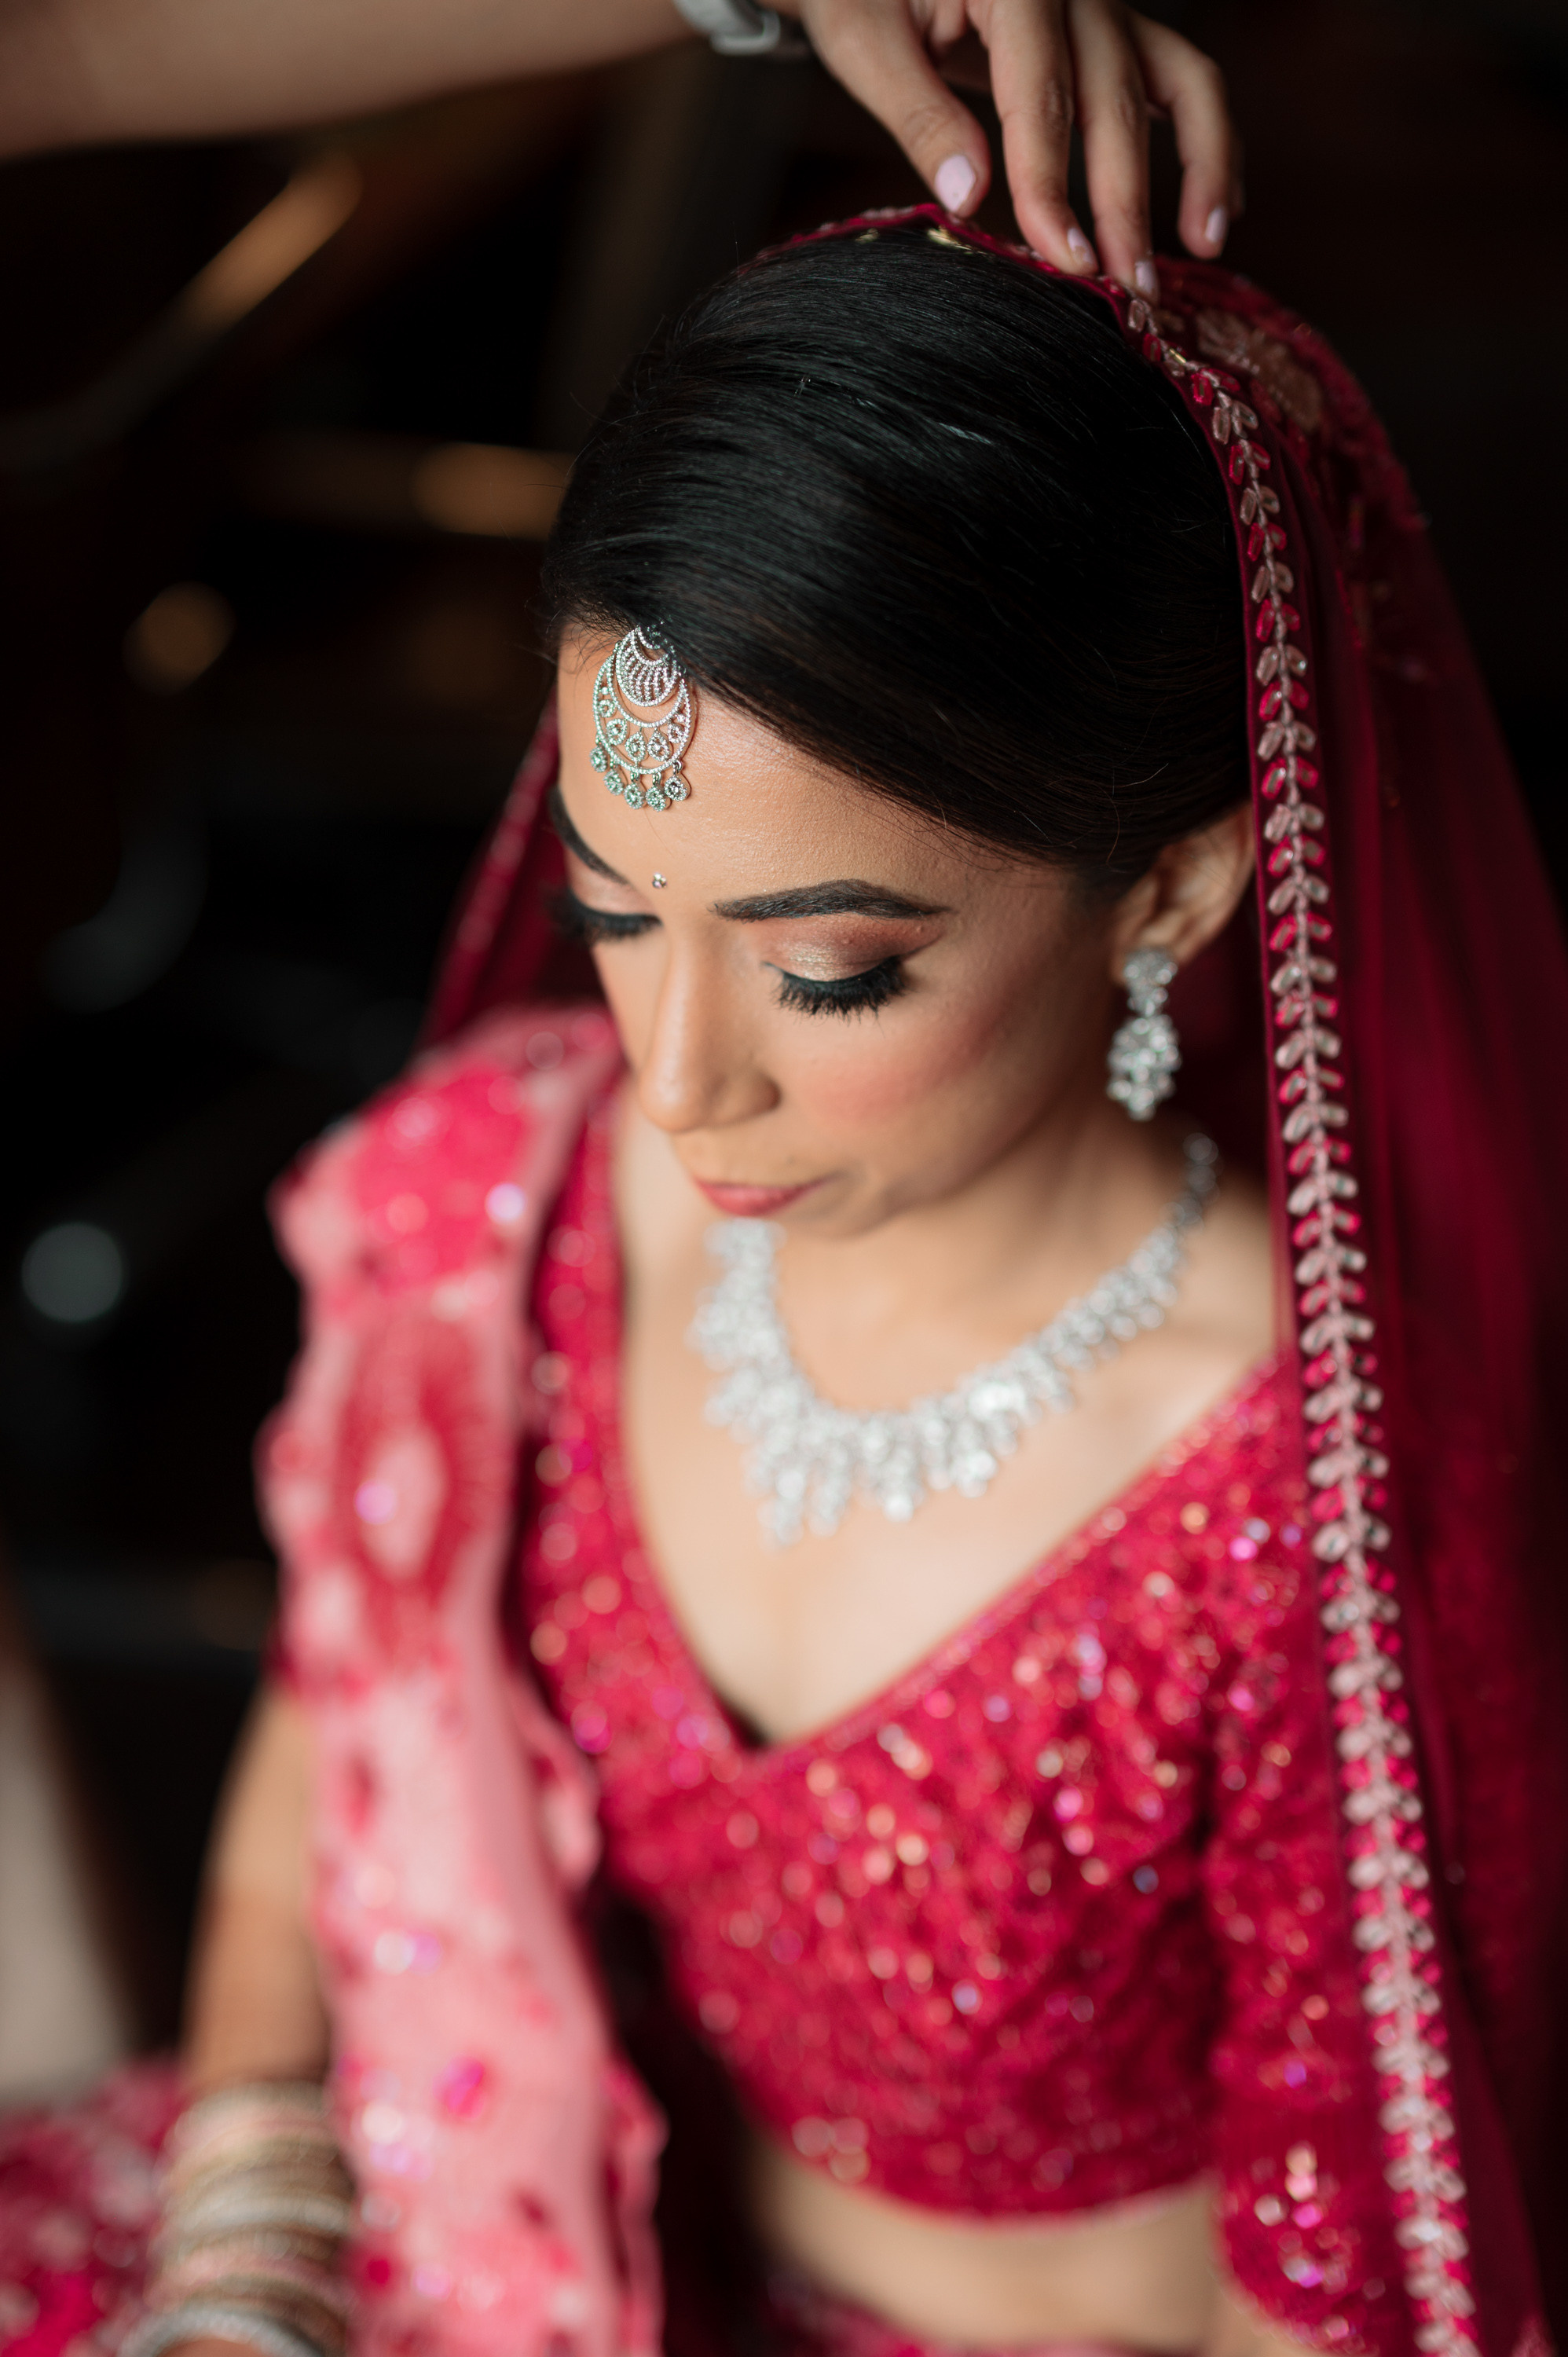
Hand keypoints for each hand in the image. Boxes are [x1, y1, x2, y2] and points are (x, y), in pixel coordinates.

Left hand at [789, 0, 1241, 290]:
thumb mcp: (866, 43)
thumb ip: (919, 114)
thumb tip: (969, 196)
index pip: (1039, 88)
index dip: (1052, 181)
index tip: (1065, 257)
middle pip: (1114, 95)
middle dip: (1125, 200)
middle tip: (1131, 288)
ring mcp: (1106, 6)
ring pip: (1178, 78)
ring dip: (1199, 166)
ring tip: (1205, 247)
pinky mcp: (1118, 34)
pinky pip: (1181, 80)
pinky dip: (1206, 141)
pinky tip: (1216, 211)